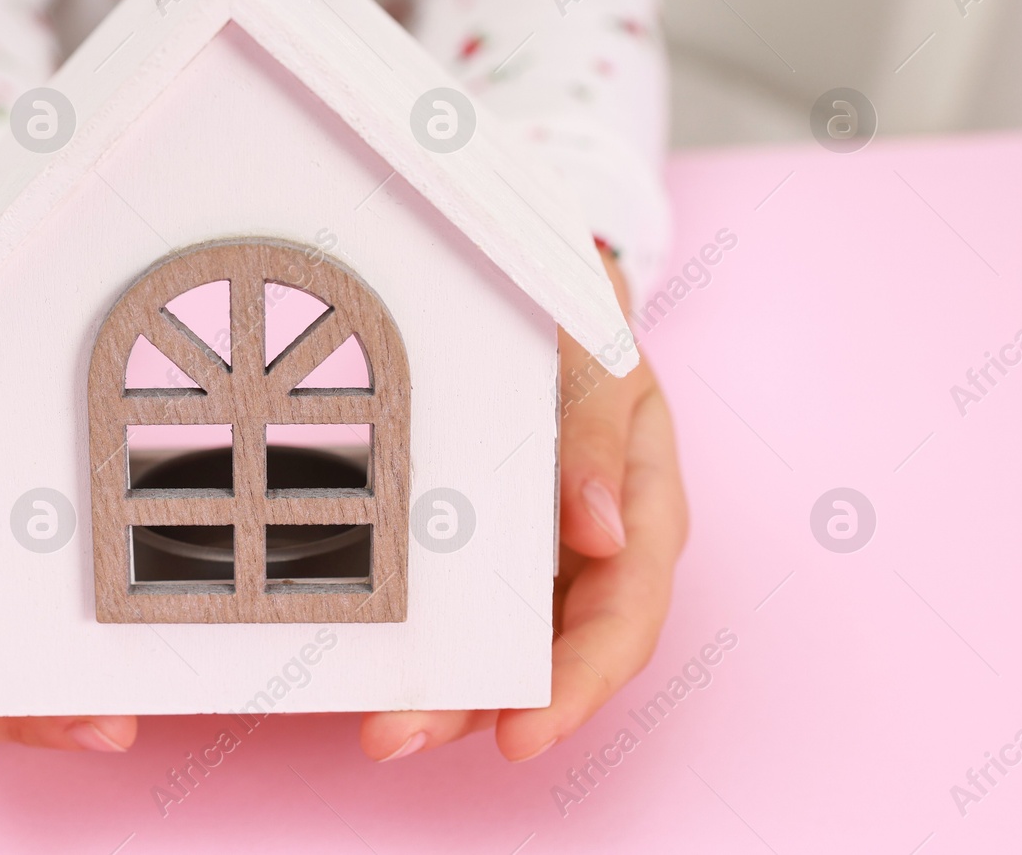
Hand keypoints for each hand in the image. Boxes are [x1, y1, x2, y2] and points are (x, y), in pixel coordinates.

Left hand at [359, 253, 689, 762]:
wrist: (550, 287)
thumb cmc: (587, 320)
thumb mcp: (603, 356)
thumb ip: (600, 434)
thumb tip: (603, 533)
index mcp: (646, 512)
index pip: (621, 621)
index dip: (575, 685)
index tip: (522, 732)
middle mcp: (596, 550)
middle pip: (550, 655)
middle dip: (479, 707)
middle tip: (396, 735)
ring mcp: (541, 550)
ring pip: (502, 643)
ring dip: (445, 691)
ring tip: (377, 722)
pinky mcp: (490, 541)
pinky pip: (464, 603)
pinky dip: (427, 637)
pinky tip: (376, 661)